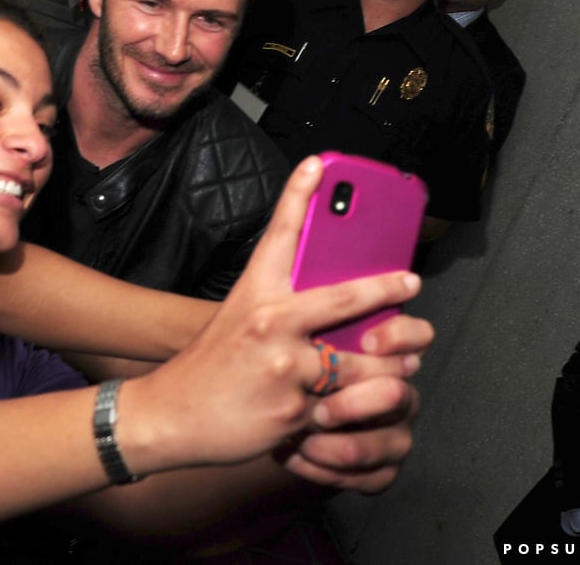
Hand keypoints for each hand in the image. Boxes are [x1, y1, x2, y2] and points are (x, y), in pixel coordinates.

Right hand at [122, 157, 430, 486]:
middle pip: (344, 297)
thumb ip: (280, 307)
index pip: (279, 233)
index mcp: (253, 294)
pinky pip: (346, 407)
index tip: (319, 165)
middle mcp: (268, 323)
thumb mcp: (238, 320)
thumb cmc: (210, 365)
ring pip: (359, 362)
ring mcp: (283, 366)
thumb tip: (333, 303)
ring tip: (404, 364)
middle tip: (409, 282)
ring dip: (390, 367)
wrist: (171, 415)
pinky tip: (365, 408)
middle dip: (386, 289)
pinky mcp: (294, 409)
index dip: (299, 193)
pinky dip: (359, 409)